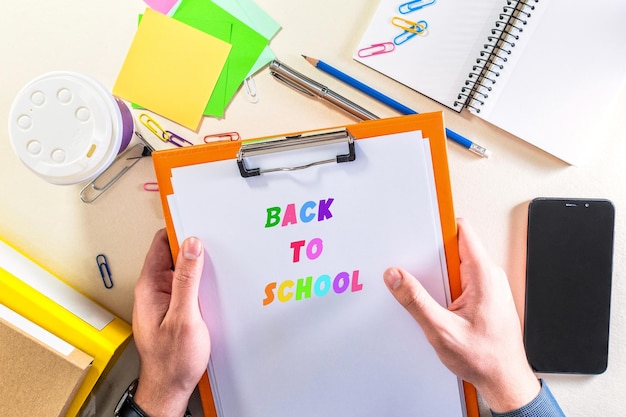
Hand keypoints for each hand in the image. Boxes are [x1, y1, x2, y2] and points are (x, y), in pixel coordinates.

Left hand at [132, 229, 209, 416]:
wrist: (171, 387)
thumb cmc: (172, 360)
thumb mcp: (184, 316)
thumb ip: (187, 279)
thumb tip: (191, 246)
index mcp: (150, 287)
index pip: (161, 244)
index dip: (179, 230)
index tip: (197, 222)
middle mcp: (154, 290)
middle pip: (173, 255)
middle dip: (194, 248)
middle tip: (215, 244)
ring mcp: (164, 300)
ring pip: (182, 271)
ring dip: (199, 267)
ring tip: (218, 265)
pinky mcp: (175, 309)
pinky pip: (187, 287)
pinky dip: (200, 283)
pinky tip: (214, 287)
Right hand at [383, 218, 539, 412]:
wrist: (504, 381)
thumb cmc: (485, 358)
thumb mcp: (441, 330)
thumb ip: (415, 300)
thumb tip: (396, 277)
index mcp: (484, 275)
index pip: (461, 230)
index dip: (437, 224)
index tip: (419, 224)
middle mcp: (489, 276)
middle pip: (454, 247)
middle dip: (431, 256)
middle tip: (417, 273)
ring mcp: (488, 286)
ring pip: (456, 265)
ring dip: (438, 276)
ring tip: (432, 299)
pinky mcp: (484, 296)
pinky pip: (461, 280)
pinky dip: (446, 288)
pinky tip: (439, 307)